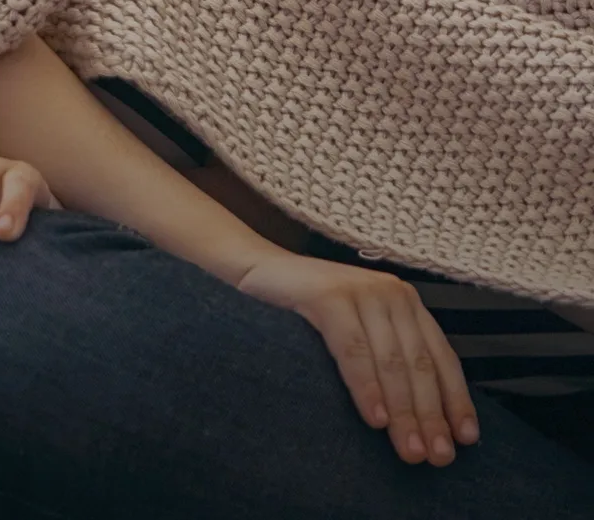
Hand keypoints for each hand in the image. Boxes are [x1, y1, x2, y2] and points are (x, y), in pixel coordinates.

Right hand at [237, 253, 479, 466]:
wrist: (261, 271)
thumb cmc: (313, 312)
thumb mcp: (363, 331)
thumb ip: (391, 357)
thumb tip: (424, 420)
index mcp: (405, 303)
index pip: (441, 356)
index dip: (455, 399)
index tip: (465, 439)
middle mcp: (391, 293)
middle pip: (419, 363)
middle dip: (430, 415)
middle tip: (436, 456)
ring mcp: (361, 291)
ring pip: (391, 360)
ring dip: (403, 410)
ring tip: (410, 448)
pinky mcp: (329, 295)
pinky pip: (353, 349)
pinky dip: (366, 386)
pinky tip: (374, 418)